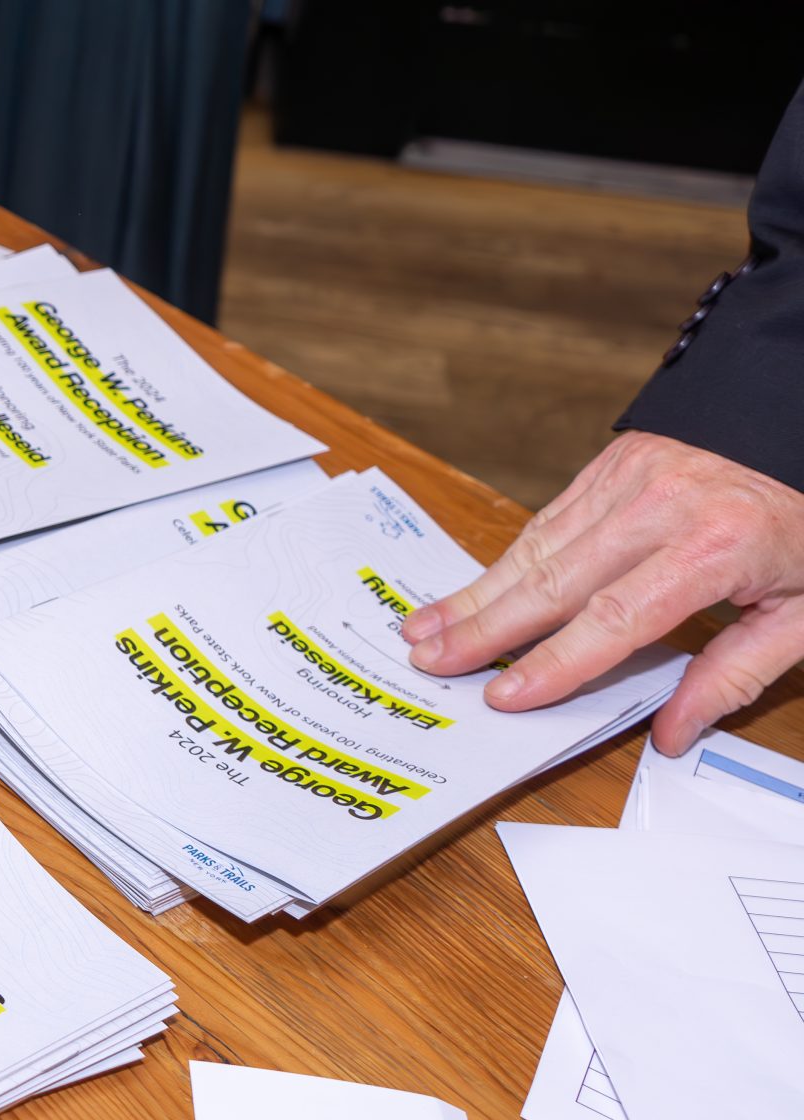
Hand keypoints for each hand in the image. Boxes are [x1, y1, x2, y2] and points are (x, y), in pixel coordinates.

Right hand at [402, 430, 803, 755]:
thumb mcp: (800, 621)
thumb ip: (732, 678)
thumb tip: (670, 734)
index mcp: (719, 545)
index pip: (618, 616)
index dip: (556, 660)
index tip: (506, 694)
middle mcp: (665, 503)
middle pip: (556, 577)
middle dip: (486, 625)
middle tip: (431, 658)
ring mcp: (634, 474)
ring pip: (539, 545)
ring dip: (479, 592)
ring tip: (429, 627)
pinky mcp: (615, 460)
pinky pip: (551, 520)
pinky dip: (510, 560)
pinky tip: (476, 590)